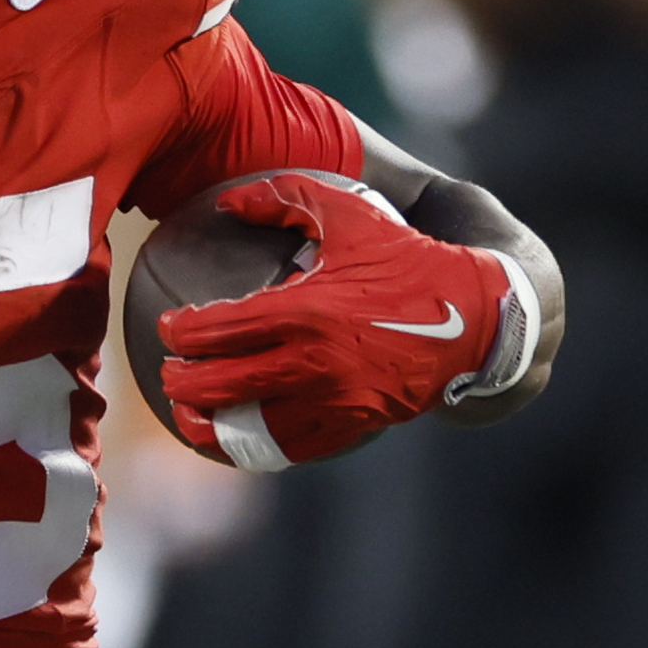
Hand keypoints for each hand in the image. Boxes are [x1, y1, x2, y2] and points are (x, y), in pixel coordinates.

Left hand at [157, 173, 528, 467]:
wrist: (479, 318)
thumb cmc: (409, 260)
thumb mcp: (351, 215)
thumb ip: (285, 199)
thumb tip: (227, 201)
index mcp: (305, 310)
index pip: (216, 329)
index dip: (179, 332)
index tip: (168, 328)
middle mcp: (312, 361)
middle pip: (218, 385)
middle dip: (180, 382)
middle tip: (168, 373)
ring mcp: (332, 401)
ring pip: (246, 430)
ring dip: (206, 426)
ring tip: (188, 414)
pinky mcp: (351, 426)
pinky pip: (286, 448)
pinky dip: (252, 447)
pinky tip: (234, 437)